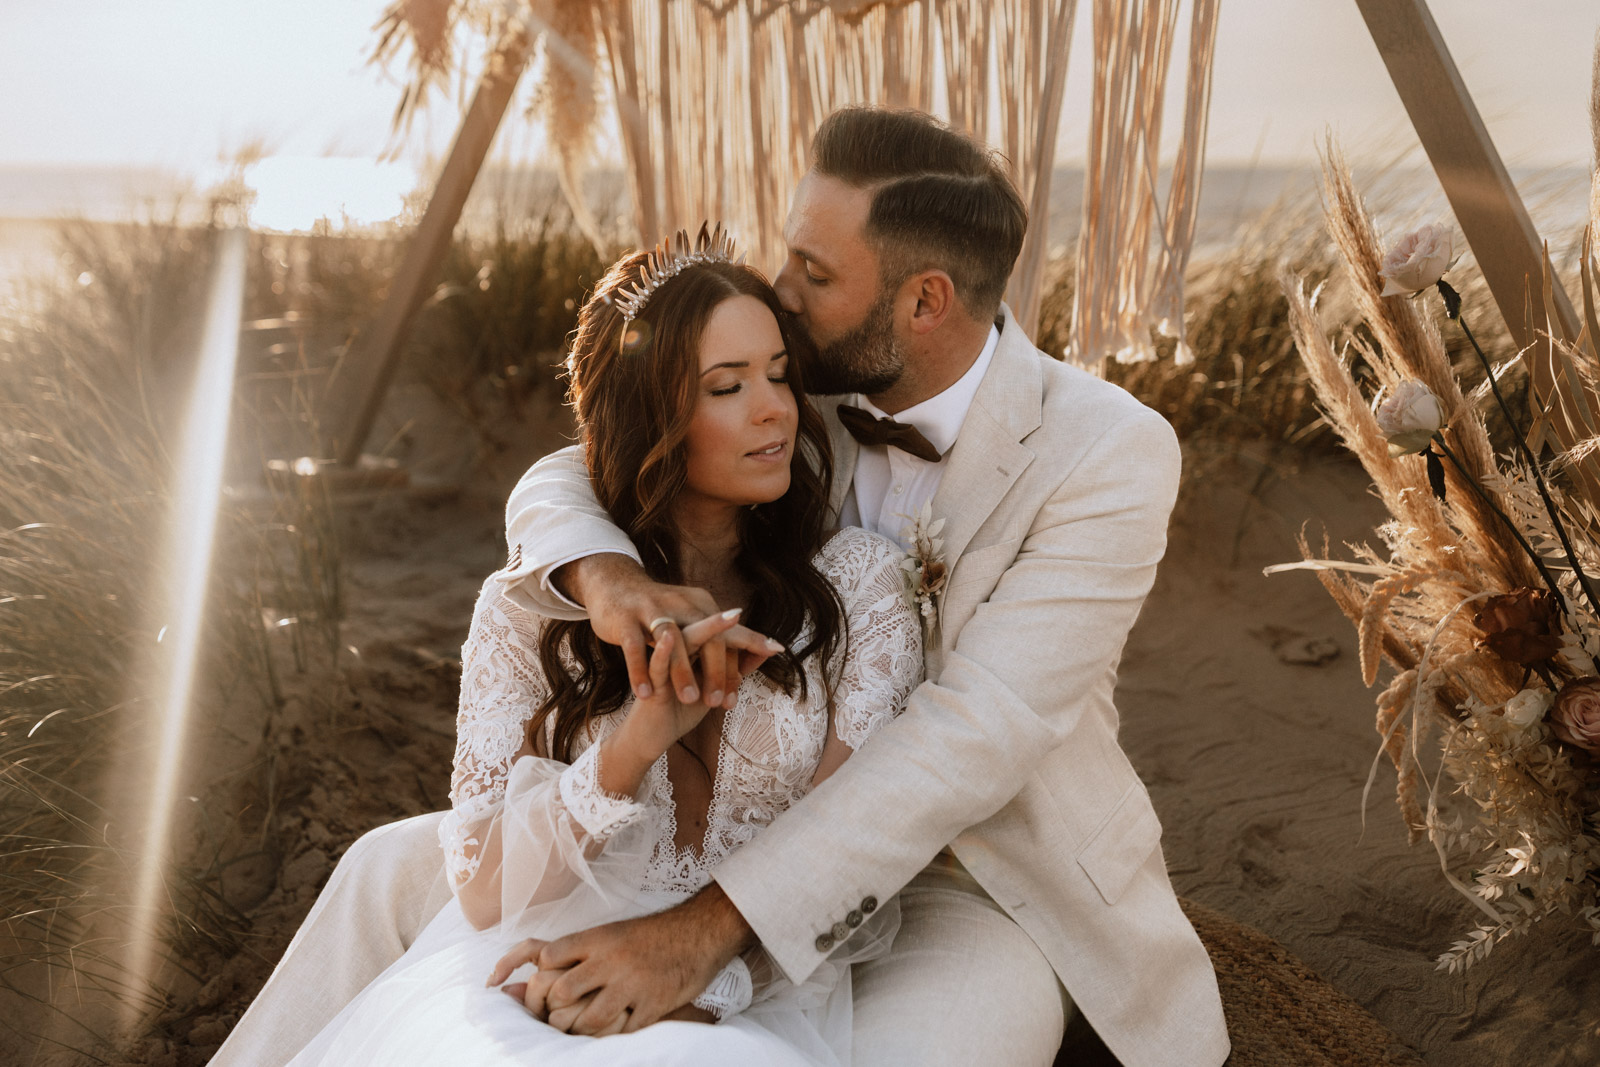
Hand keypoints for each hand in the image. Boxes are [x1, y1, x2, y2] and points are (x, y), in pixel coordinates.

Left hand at [488, 885, 754, 1035]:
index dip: (542, 974)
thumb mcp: (613, 932)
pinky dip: (616, 1034)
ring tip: (584, 1027)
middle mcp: (611, 960)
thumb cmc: (651, 934)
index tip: (546, 986)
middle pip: (563, 991)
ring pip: (589, 1019)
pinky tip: (615, 1029)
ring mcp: (632, 984)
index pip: (550, 956)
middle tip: (559, 1016)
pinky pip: (623, 1031)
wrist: (698, 932)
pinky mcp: (652, 1004)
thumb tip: (541, 964)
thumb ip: (583, 950)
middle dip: (556, 1008)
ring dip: (582, 1028)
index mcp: (599, 938)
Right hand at [559, 555, 780, 706]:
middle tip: (723, 702)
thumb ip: (723, 640)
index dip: (753, 640)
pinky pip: (634, 648)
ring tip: (691, 700)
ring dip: (683, 673)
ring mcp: (651, 611)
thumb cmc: (660, 613)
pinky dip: (639, 670)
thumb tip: (761, 656)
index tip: (776, 652)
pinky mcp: (626, 621)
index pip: (731, 627)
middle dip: (717, 670)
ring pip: (673, 642)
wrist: (614, 587)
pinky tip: (644, 693)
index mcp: (700, 604)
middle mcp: (680, 604)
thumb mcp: (694, 622)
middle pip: (707, 637)